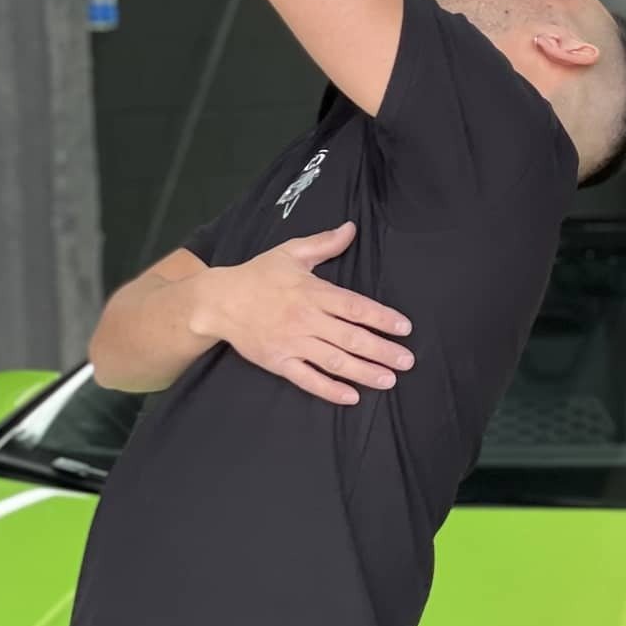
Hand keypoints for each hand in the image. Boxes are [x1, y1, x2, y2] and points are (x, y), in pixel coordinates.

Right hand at [200, 222, 413, 405]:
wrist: (218, 301)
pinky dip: (329, 389)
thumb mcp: (291, 253)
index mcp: (313, 292)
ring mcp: (292, 343)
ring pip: (334, 361)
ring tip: (389, 380)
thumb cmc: (258, 275)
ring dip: (364, 372)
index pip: (355, 307)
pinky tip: (351, 397)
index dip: (382, 317)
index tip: (404, 328)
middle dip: (382, 350)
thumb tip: (351, 228)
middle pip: (351, 337)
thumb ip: (324, 243)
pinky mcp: (278, 362)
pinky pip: (307, 379)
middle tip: (407, 360)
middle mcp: (306, 319)